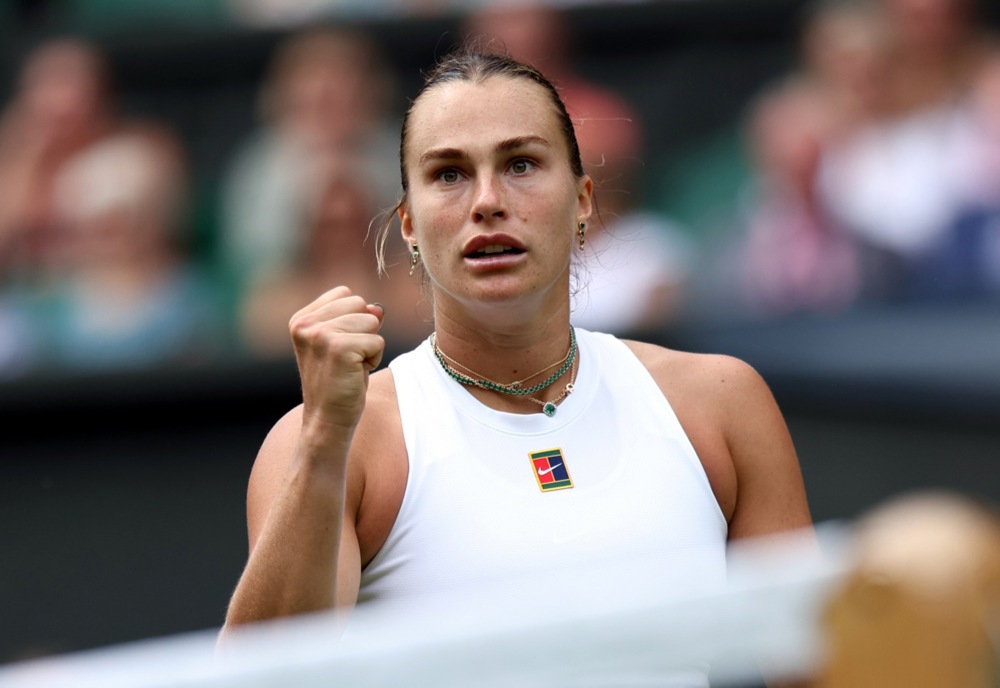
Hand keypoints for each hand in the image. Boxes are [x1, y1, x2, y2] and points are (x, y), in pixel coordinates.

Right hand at [289, 286, 384, 438]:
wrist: (327, 420)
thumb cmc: (338, 381)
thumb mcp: (345, 343)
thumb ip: (358, 319)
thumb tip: (378, 308)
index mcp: (301, 319)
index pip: (346, 294)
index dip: (354, 319)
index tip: (340, 347)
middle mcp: (306, 323)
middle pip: (360, 303)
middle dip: (364, 330)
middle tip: (347, 359)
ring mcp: (320, 334)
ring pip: (371, 321)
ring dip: (370, 346)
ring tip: (351, 366)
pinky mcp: (339, 348)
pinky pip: (377, 341)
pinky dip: (374, 359)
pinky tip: (355, 374)